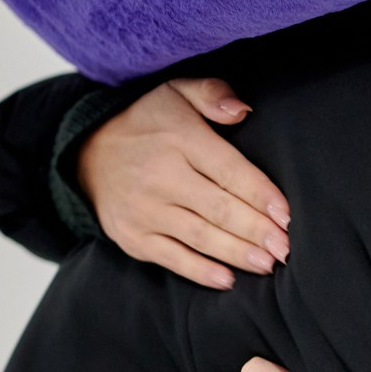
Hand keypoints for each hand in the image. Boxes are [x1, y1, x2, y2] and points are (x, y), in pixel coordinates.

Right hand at [79, 78, 292, 289]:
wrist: (84, 151)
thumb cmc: (147, 122)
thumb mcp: (176, 92)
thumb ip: (212, 94)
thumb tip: (242, 109)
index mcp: (179, 140)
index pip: (228, 170)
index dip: (260, 194)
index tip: (286, 214)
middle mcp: (160, 177)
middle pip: (219, 209)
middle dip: (257, 231)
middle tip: (286, 247)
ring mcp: (144, 210)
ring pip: (200, 237)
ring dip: (237, 254)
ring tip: (268, 263)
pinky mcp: (132, 236)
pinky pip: (172, 258)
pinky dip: (201, 271)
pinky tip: (229, 279)